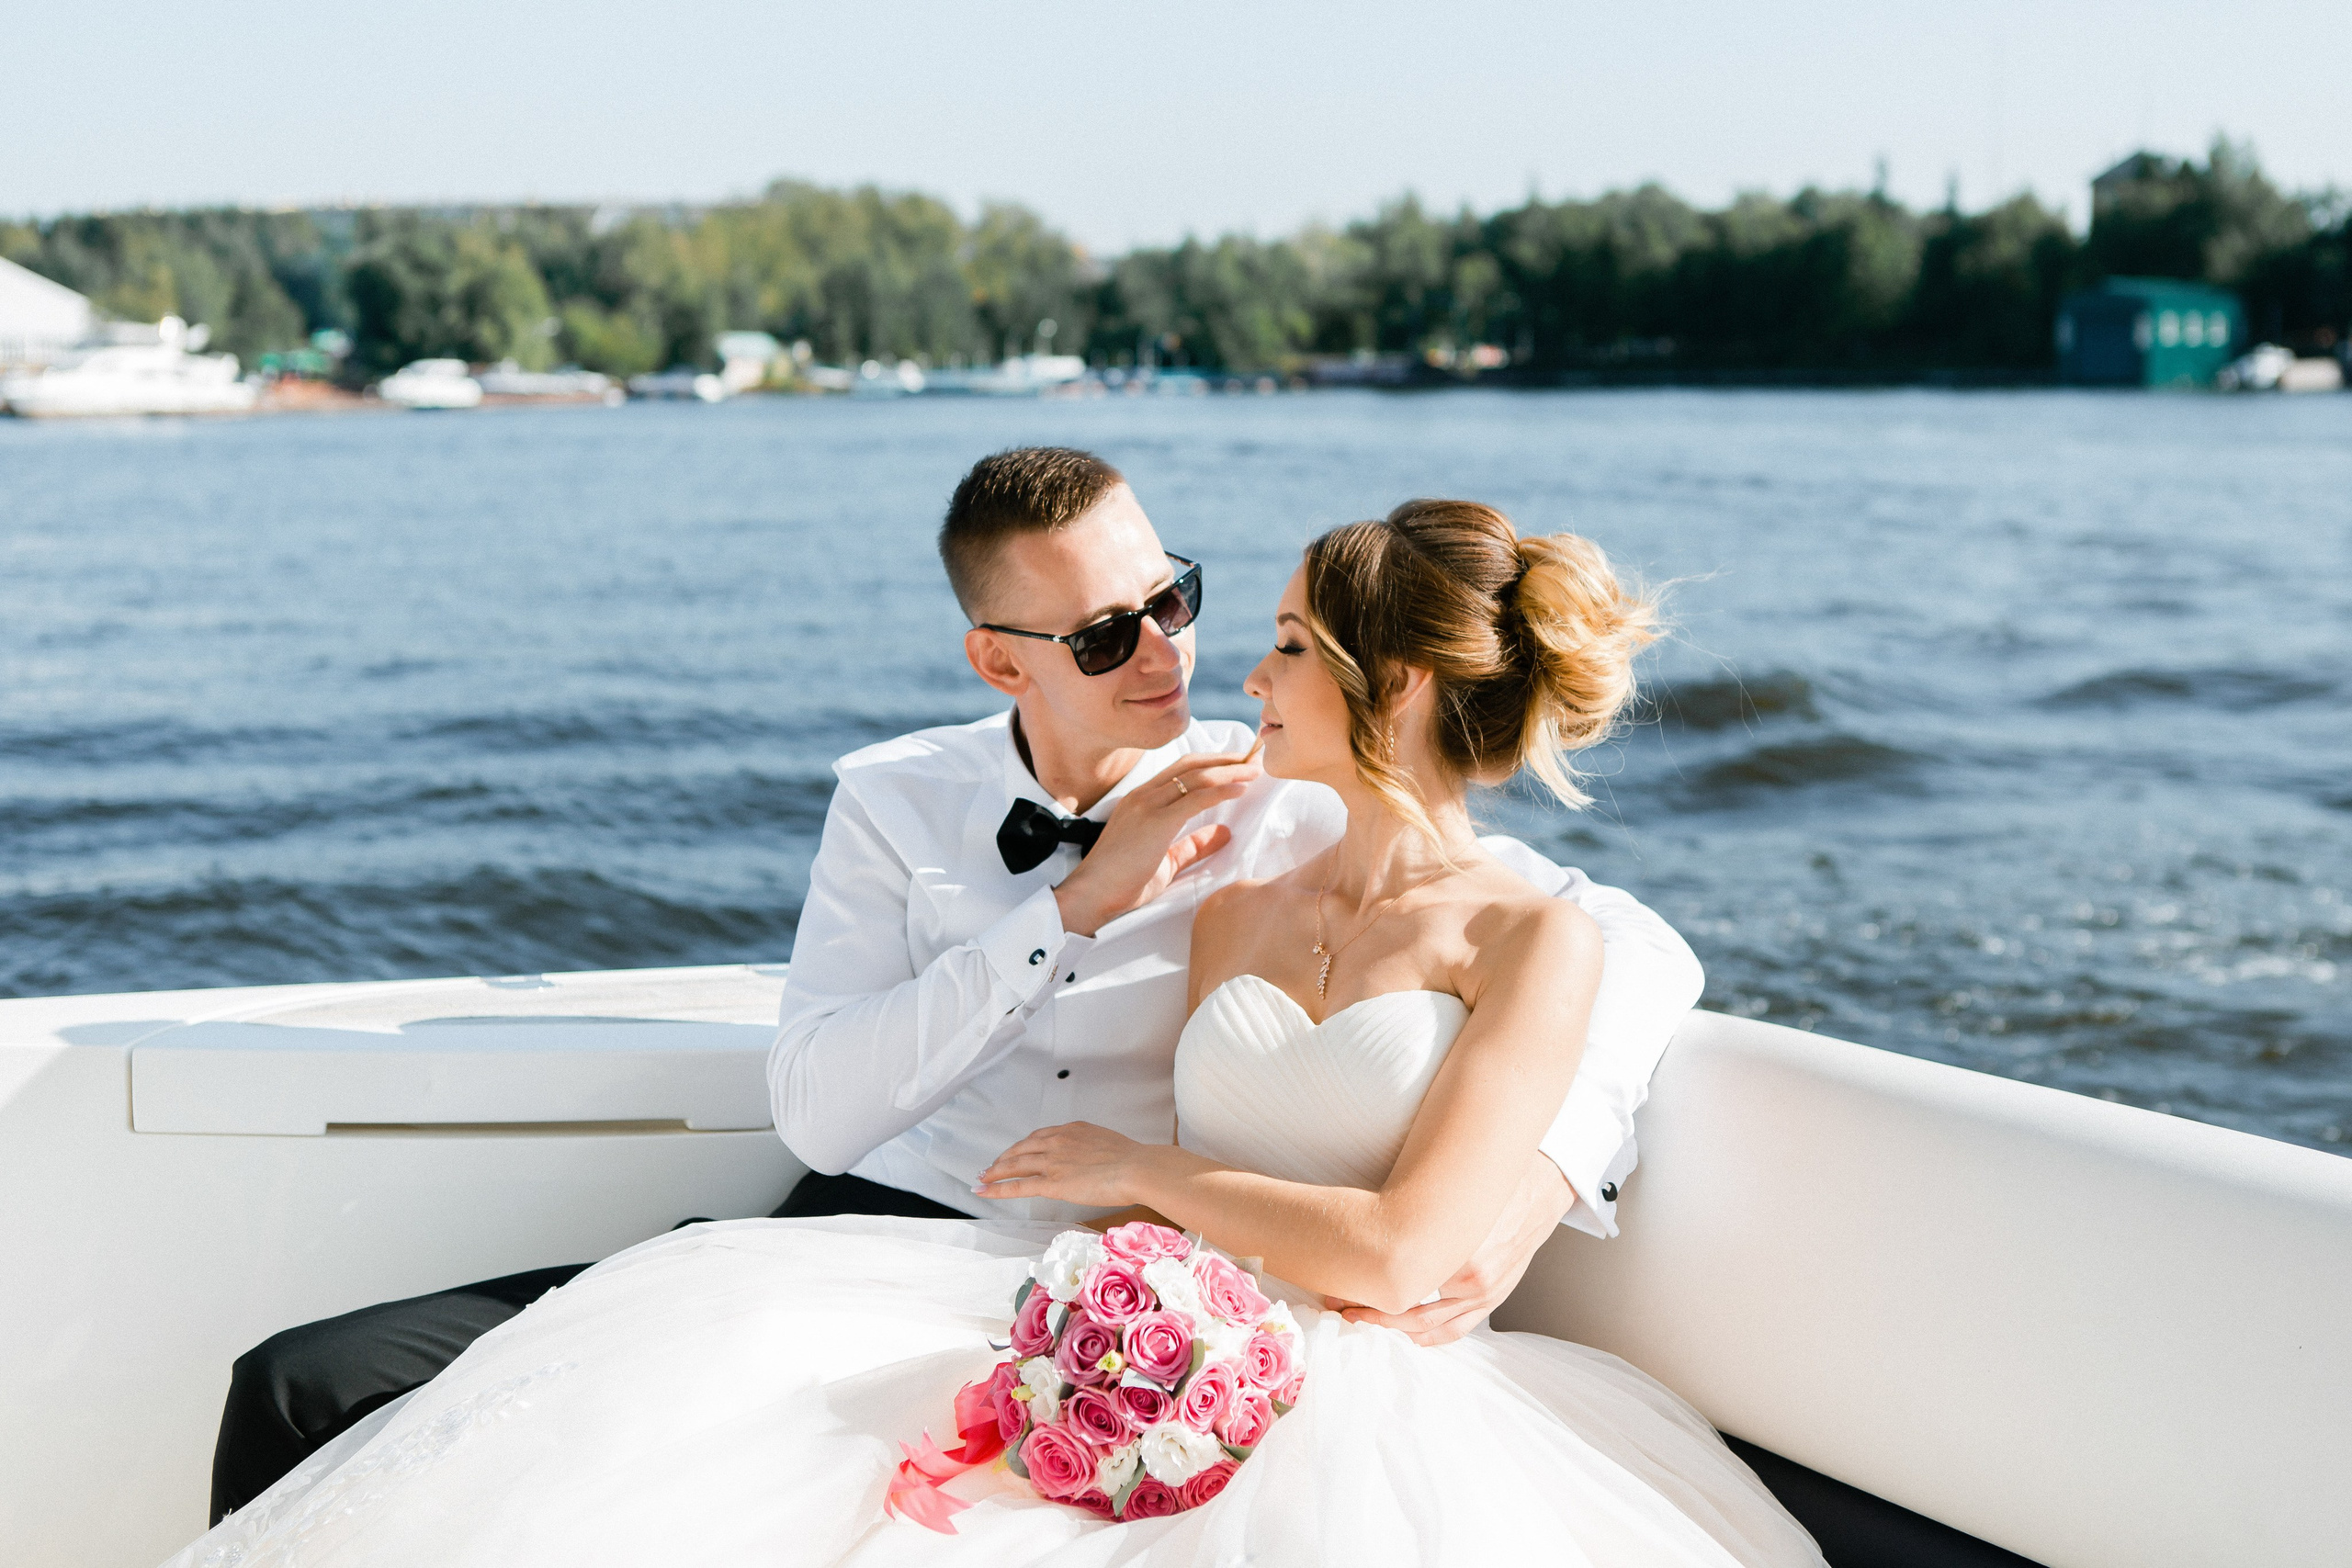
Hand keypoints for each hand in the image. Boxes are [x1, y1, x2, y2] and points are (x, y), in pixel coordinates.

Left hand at [975, 1122, 1160, 1207]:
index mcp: (1072, 1130)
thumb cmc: (1132, 1160)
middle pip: (1021, 1149)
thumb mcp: (1108, 1144)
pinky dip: (997, 1188)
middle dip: (1003, 1158)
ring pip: (1014, 1165)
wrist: (1136, 1167)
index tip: (1016, 1152)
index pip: (1039, 1137)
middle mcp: (1057, 1141)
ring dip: (994, 1172)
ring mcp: (1052, 1161)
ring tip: (982, 1179)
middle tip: (991, 1167)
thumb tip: (1093, 1162)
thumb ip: (1092, 1150)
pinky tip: (984, 1191)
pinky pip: (1017, 1185)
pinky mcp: (1051, 1182)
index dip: (1023, 1146)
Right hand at [1053, 750, 1260, 935]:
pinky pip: (1195, 798)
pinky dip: (1221, 790)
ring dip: (1229, 771)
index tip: (1236, 764)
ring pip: (1196, 777)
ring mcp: (1147, 806)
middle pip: (1191, 766)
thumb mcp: (1165, 861)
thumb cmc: (1121, 883)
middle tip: (1252, 759)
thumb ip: (1193, 845)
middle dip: (1225, 760)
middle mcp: (1143, 796)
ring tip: (1254, 770)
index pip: (1180, 771)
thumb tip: (1224, 834)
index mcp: (1141, 800)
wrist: (1091, 895)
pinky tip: (1241, 789)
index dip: (1211, 764)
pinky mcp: (1155, 821)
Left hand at [1326, 1154, 1570, 1345]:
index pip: (1397, 1284)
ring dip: (1391, 1326)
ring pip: (1428, 1325)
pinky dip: (1429, 1337)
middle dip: (1368, 1309)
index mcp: (1457, 1254)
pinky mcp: (1494, 1298)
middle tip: (1338, 1302)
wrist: (1542, 1185)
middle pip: (1408, 1310)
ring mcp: (1484, 1295)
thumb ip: (1414, 1217)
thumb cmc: (1490, 1182)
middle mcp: (1471, 1281)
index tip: (1335, 1285)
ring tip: (1361, 1318)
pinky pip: (1457, 1329)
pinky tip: (1408, 1334)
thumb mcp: (1447, 1193)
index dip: (1361, 1287)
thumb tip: (1365, 1227)